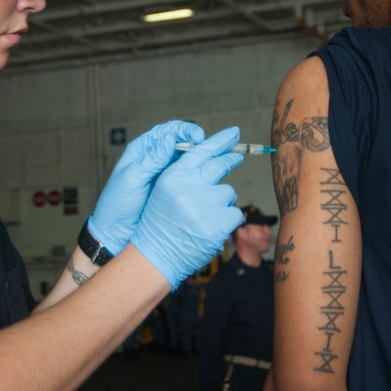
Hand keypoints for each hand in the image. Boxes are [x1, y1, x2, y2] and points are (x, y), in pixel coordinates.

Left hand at [88, 120, 203, 254]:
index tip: (198, 137)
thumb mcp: (132, 180)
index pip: (166, 131)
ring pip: (186, 159)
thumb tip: (169, 138)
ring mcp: (164, 174)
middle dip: (198, 142)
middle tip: (212, 149)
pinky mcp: (171, 188)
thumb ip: (151, 159)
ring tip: (215, 161)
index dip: (184, 130)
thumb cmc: (117, 205)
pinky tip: (207, 178)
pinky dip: (198, 174)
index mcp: (142, 150)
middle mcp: (155, 158)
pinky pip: (187, 176)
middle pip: (180, 143)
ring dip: (200, 158)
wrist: (116, 232)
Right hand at [131, 127, 243, 288]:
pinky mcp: (219, 224)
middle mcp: (189, 187)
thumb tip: (212, 159)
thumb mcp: (163, 191)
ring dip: (221, 202)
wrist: (155, 258)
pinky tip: (211, 229)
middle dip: (230, 159)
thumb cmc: (158, 224)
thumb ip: (184, 174)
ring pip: (228, 192)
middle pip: (220, 165)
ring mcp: (205, 205)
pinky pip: (235, 213)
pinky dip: (227, 221)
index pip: (201, 150)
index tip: (233, 132)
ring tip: (204, 216)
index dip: (220, 140)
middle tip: (236, 157)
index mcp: (173, 177)